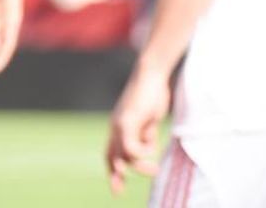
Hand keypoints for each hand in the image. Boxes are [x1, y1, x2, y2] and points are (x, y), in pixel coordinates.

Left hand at [104, 65, 169, 194]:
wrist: (151, 74)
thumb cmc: (152, 94)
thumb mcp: (149, 121)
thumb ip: (146, 135)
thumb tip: (148, 150)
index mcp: (119, 127)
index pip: (111, 152)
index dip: (113, 170)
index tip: (117, 187)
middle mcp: (116, 126)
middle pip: (111, 156)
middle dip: (115, 176)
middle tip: (118, 191)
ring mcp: (120, 123)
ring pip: (122, 155)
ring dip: (139, 165)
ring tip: (154, 169)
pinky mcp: (127, 120)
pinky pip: (130, 146)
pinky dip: (141, 153)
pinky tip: (152, 151)